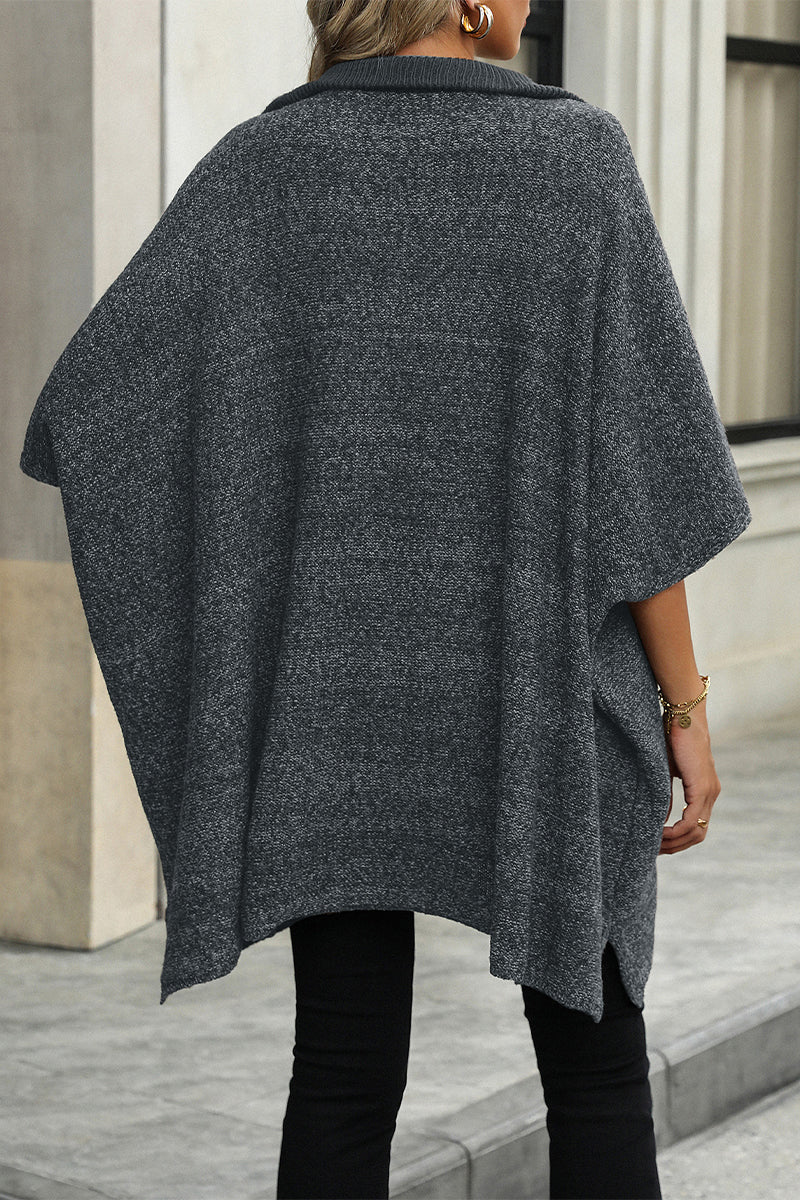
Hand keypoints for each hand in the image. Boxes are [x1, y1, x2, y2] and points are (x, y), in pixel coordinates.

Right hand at [658, 706, 719, 854]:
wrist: (682, 716)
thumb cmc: (671, 737)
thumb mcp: (665, 772)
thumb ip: (665, 795)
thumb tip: (660, 820)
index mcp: (704, 790)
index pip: (697, 826)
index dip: (678, 839)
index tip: (657, 843)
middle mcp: (711, 794)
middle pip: (699, 835)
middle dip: (676, 846)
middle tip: (654, 849)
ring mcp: (709, 792)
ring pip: (696, 831)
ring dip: (675, 841)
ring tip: (654, 843)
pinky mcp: (702, 787)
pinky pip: (692, 820)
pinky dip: (677, 830)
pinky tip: (661, 831)